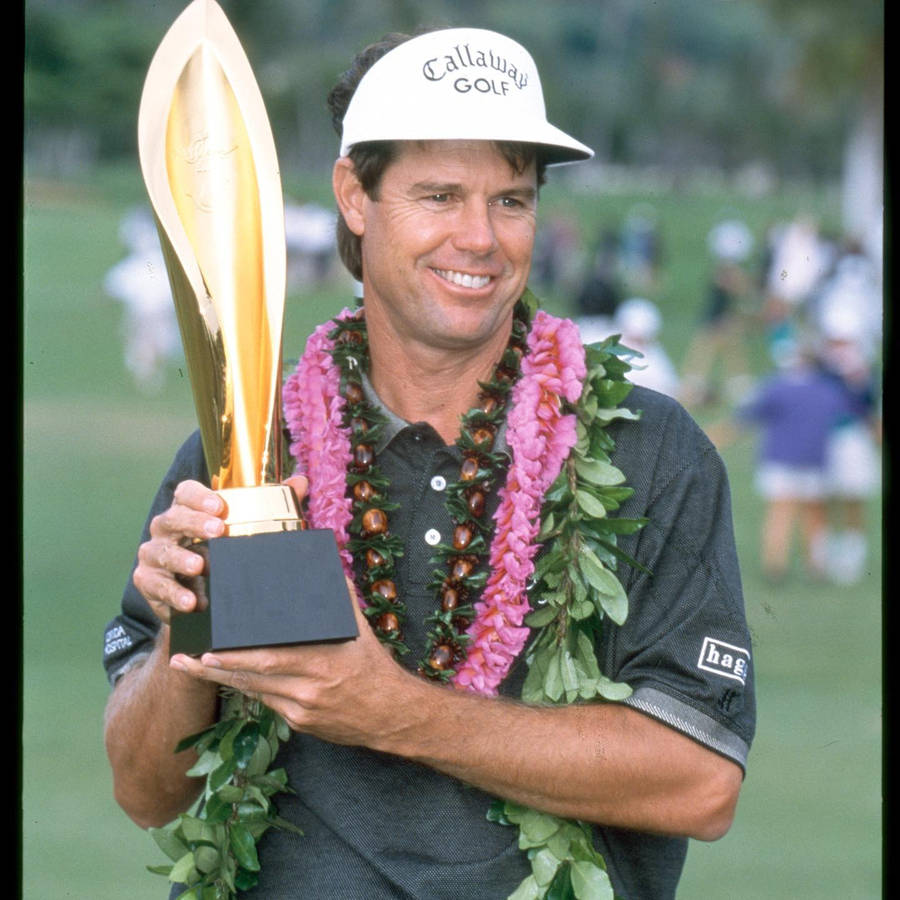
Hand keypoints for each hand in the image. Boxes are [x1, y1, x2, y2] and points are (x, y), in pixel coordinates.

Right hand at [133, 475, 309, 622]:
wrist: (199, 598)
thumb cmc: (224, 554)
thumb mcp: (248, 530)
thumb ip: (273, 504)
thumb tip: (301, 480)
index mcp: (188, 510)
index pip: (185, 493)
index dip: (199, 496)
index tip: (219, 505)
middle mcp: (166, 529)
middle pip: (172, 518)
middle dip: (193, 522)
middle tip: (217, 530)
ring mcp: (154, 555)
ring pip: (161, 552)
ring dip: (180, 559)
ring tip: (200, 566)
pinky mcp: (149, 583)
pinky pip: (156, 587)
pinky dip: (172, 595)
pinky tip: (191, 602)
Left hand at [169, 580, 417, 749]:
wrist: (392, 715)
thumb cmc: (376, 667)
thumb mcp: (361, 631)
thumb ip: (342, 600)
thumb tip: (330, 567)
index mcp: (322, 662)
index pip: (271, 660)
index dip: (237, 659)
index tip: (210, 650)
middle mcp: (307, 689)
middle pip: (251, 680)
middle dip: (213, 670)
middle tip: (182, 661)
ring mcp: (301, 710)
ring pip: (253, 693)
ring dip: (221, 680)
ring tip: (191, 668)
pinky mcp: (300, 724)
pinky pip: (267, 703)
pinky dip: (248, 688)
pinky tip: (229, 679)